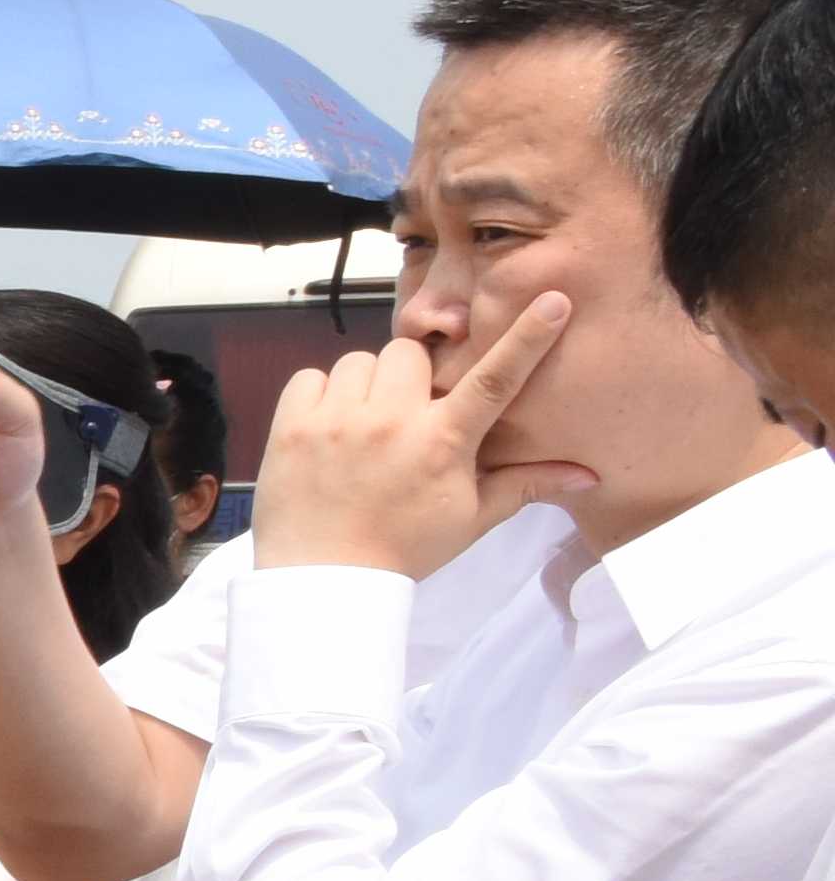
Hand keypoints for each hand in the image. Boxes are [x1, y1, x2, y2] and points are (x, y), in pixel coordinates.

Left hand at [257, 290, 576, 577]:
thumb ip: (526, 485)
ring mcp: (338, 421)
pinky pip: (310, 378)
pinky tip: (328, 429)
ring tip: (364, 429)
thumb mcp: (471, 519)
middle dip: (411, 377)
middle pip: (411, 354)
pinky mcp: (292, 427)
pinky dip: (319, 395)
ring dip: (365, 387)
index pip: (495, 379)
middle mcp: (392, 422)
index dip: (528, 337)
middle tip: (404, 416)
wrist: (324, 580)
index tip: (552, 300)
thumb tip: (588, 474)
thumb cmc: (402, 550)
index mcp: (443, 442)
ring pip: (359, 362)